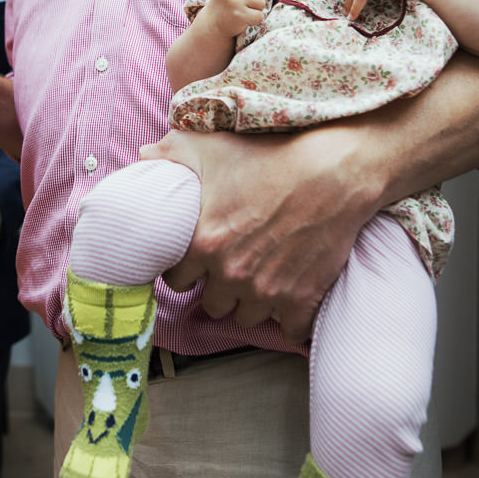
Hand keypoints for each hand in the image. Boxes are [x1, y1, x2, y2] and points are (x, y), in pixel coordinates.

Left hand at [147, 126, 378, 345]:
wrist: (334, 171)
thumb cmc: (270, 156)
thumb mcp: (212, 146)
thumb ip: (170, 152)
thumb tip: (144, 157)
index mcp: (202, 243)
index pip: (175, 279)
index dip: (187, 267)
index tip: (199, 257)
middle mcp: (230, 274)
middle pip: (210, 303)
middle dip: (218, 286)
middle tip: (233, 264)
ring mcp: (266, 292)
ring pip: (245, 318)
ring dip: (249, 302)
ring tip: (260, 277)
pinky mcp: (300, 300)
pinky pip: (287, 331)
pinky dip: (288, 319)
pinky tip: (289, 297)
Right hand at [206, 0, 266, 36]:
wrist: (212, 22)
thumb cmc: (226, 0)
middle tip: (242, 3)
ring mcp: (235, 1)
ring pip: (261, 2)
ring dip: (256, 9)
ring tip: (243, 10)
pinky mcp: (239, 15)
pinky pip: (260, 16)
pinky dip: (255, 20)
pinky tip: (244, 19)